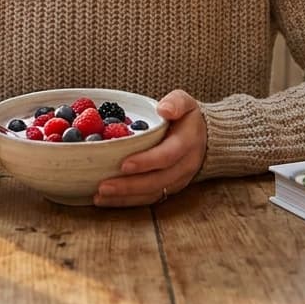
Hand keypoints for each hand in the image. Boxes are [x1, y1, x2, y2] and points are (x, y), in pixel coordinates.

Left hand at [93, 89, 205, 207]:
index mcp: (187, 143)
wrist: (204, 138)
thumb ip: (176, 102)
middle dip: (129, 186)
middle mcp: (185, 166)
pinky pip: (149, 199)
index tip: (124, 164)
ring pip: (152, 193)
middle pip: (157, 180)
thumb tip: (164, 109)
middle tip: (103, 186)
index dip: (146, 162)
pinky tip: (107, 200)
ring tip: (100, 196)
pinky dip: (127, 201)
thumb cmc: (187, 117)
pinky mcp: (169, 189)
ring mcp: (178, 180)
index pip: (167, 156)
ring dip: (125, 197)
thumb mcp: (185, 102)